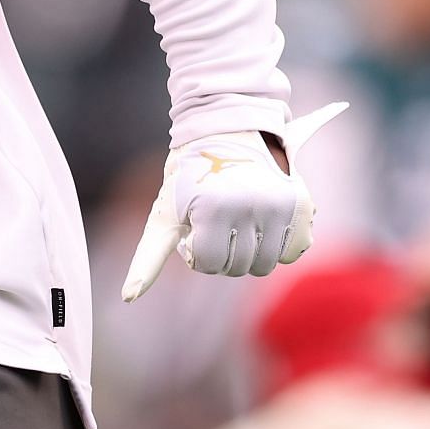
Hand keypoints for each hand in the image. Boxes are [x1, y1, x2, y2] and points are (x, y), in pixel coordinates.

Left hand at [122, 102, 345, 301]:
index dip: (195, 252)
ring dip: (250, 253)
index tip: (193, 229)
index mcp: (213, 208)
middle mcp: (250, 206)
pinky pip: (294, 251)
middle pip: (238, 267)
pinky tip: (264, 224)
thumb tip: (127, 297)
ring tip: (238, 225)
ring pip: (267, 265)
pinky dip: (280, 246)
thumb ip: (148, 259)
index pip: (208, 264)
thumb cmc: (189, 177)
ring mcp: (279, 205)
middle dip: (223, 253)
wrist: (227, 131)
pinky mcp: (301, 204)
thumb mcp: (164, 213)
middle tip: (216, 224)